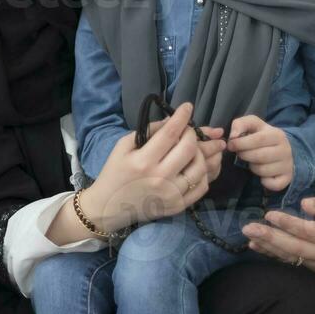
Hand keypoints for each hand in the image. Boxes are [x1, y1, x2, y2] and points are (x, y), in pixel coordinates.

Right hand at [81, 103, 219, 232]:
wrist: (109, 205)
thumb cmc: (115, 172)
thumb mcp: (123, 146)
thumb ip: (148, 131)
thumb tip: (172, 120)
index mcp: (143, 161)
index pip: (170, 133)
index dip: (181, 117)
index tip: (187, 107)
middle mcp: (160, 178)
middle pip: (189, 149)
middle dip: (193, 134)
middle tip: (190, 130)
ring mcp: (172, 194)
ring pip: (201, 167)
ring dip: (203, 153)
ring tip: (200, 146)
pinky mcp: (179, 206)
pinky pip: (202, 186)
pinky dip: (205, 173)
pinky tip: (199, 165)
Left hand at [227, 115, 293, 190]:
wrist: (283, 149)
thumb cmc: (262, 135)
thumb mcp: (253, 124)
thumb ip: (240, 124)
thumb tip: (233, 136)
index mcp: (277, 135)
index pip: (258, 140)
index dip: (241, 143)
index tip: (231, 145)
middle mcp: (286, 150)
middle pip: (260, 156)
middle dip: (244, 155)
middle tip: (240, 153)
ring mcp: (288, 165)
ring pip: (263, 170)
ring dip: (252, 167)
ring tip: (253, 161)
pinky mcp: (287, 178)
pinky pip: (273, 184)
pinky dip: (264, 181)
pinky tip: (262, 174)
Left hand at [242, 195, 314, 273]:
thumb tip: (304, 204)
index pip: (309, 231)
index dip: (288, 224)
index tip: (270, 215)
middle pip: (295, 247)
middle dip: (270, 238)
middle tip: (249, 228)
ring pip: (289, 256)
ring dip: (267, 246)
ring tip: (249, 236)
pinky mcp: (311, 269)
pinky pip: (288, 262)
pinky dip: (270, 254)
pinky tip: (255, 246)